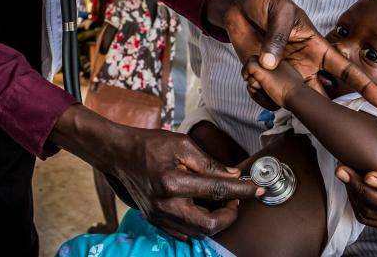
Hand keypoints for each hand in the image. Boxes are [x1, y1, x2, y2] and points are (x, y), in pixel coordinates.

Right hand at [51, 105, 262, 239]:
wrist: (117, 154)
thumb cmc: (148, 144)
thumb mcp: (182, 144)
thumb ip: (209, 163)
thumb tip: (233, 175)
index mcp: (173, 182)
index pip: (218, 191)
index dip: (243, 191)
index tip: (259, 189)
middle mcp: (165, 205)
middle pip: (209, 225)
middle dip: (229, 215)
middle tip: (237, 199)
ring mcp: (158, 216)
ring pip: (197, 232)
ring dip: (215, 220)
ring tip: (222, 202)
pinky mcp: (154, 220)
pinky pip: (182, 232)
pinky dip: (198, 224)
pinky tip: (204, 209)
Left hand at [205, 0, 376, 108]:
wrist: (238, 6)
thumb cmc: (266, 3)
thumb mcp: (279, 12)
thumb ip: (278, 37)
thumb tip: (271, 65)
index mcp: (316, 48)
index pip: (345, 69)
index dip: (364, 85)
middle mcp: (304, 65)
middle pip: (322, 94)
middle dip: (327, 111)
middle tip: (331, 125)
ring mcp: (284, 74)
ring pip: (294, 101)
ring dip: (283, 100)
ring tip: (269, 87)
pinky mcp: (263, 77)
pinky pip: (266, 96)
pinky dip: (258, 93)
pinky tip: (250, 78)